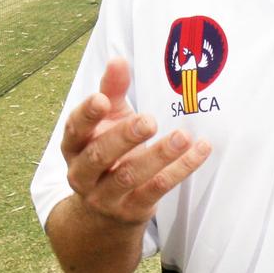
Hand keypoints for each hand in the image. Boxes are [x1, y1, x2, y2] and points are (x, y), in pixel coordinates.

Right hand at [61, 57, 210, 225]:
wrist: (105, 212)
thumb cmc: (109, 153)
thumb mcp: (108, 122)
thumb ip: (112, 91)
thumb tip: (118, 59)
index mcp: (74, 147)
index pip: (75, 130)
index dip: (87, 115)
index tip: (103, 99)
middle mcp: (83, 174)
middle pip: (99, 155)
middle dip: (124, 137)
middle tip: (150, 120)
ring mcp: (105, 196)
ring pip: (129, 176)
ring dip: (158, 155)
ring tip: (183, 136)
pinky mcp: (132, 210)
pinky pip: (156, 189)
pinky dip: (180, 170)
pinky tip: (199, 150)